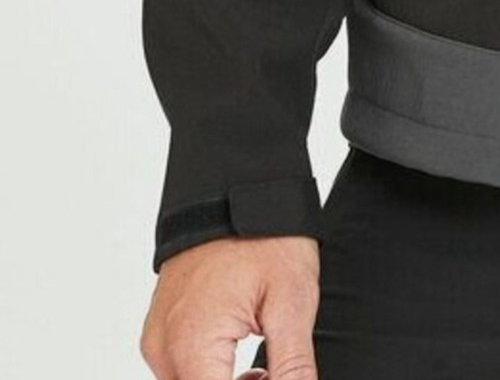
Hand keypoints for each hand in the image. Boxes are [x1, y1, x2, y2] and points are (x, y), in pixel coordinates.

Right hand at [139, 233, 319, 379]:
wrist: (236, 187)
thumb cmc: (265, 237)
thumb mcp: (292, 302)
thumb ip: (292, 366)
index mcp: (192, 345)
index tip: (274, 376)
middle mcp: (164, 347)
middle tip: (274, 374)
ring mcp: (157, 338)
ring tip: (264, 369)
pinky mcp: (159, 329)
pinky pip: (179, 369)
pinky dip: (209, 373)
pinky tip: (242, 358)